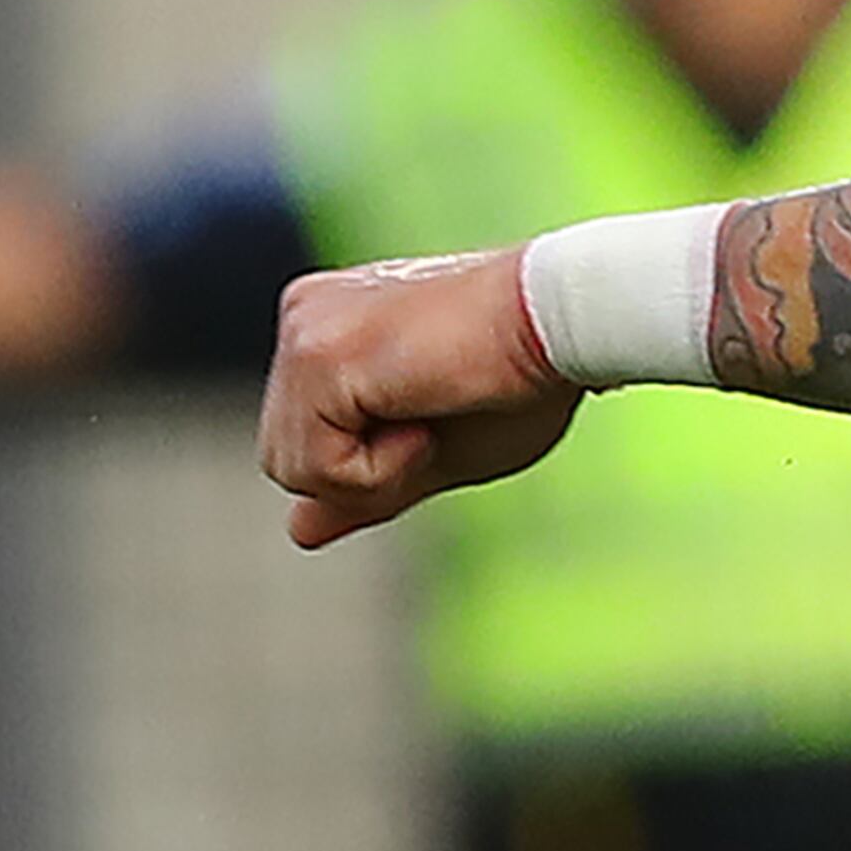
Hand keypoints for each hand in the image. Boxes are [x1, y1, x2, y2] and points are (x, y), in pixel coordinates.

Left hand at [259, 248, 581, 548]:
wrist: (564, 321)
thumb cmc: (523, 376)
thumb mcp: (436, 450)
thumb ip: (365, 485)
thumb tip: (298, 532)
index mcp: (331, 325)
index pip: (307, 441)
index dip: (374, 462)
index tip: (440, 413)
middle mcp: (306, 318)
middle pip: (286, 458)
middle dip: (365, 473)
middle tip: (436, 426)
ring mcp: (304, 333)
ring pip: (291, 469)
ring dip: (374, 472)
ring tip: (432, 414)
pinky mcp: (317, 356)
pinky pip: (316, 468)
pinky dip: (379, 469)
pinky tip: (424, 416)